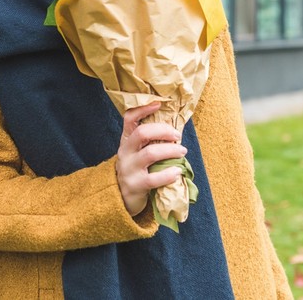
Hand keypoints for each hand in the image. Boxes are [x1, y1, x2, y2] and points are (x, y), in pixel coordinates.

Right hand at [115, 102, 186, 216]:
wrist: (120, 197)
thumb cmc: (136, 170)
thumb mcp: (137, 152)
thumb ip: (149, 141)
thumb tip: (175, 127)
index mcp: (126, 140)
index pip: (129, 118)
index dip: (143, 109)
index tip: (158, 104)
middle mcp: (125, 152)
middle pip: (142, 133)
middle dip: (163, 131)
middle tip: (177, 136)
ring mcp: (128, 169)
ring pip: (150, 153)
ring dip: (170, 150)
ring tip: (182, 152)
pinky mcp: (135, 186)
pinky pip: (154, 178)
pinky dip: (169, 173)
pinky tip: (177, 172)